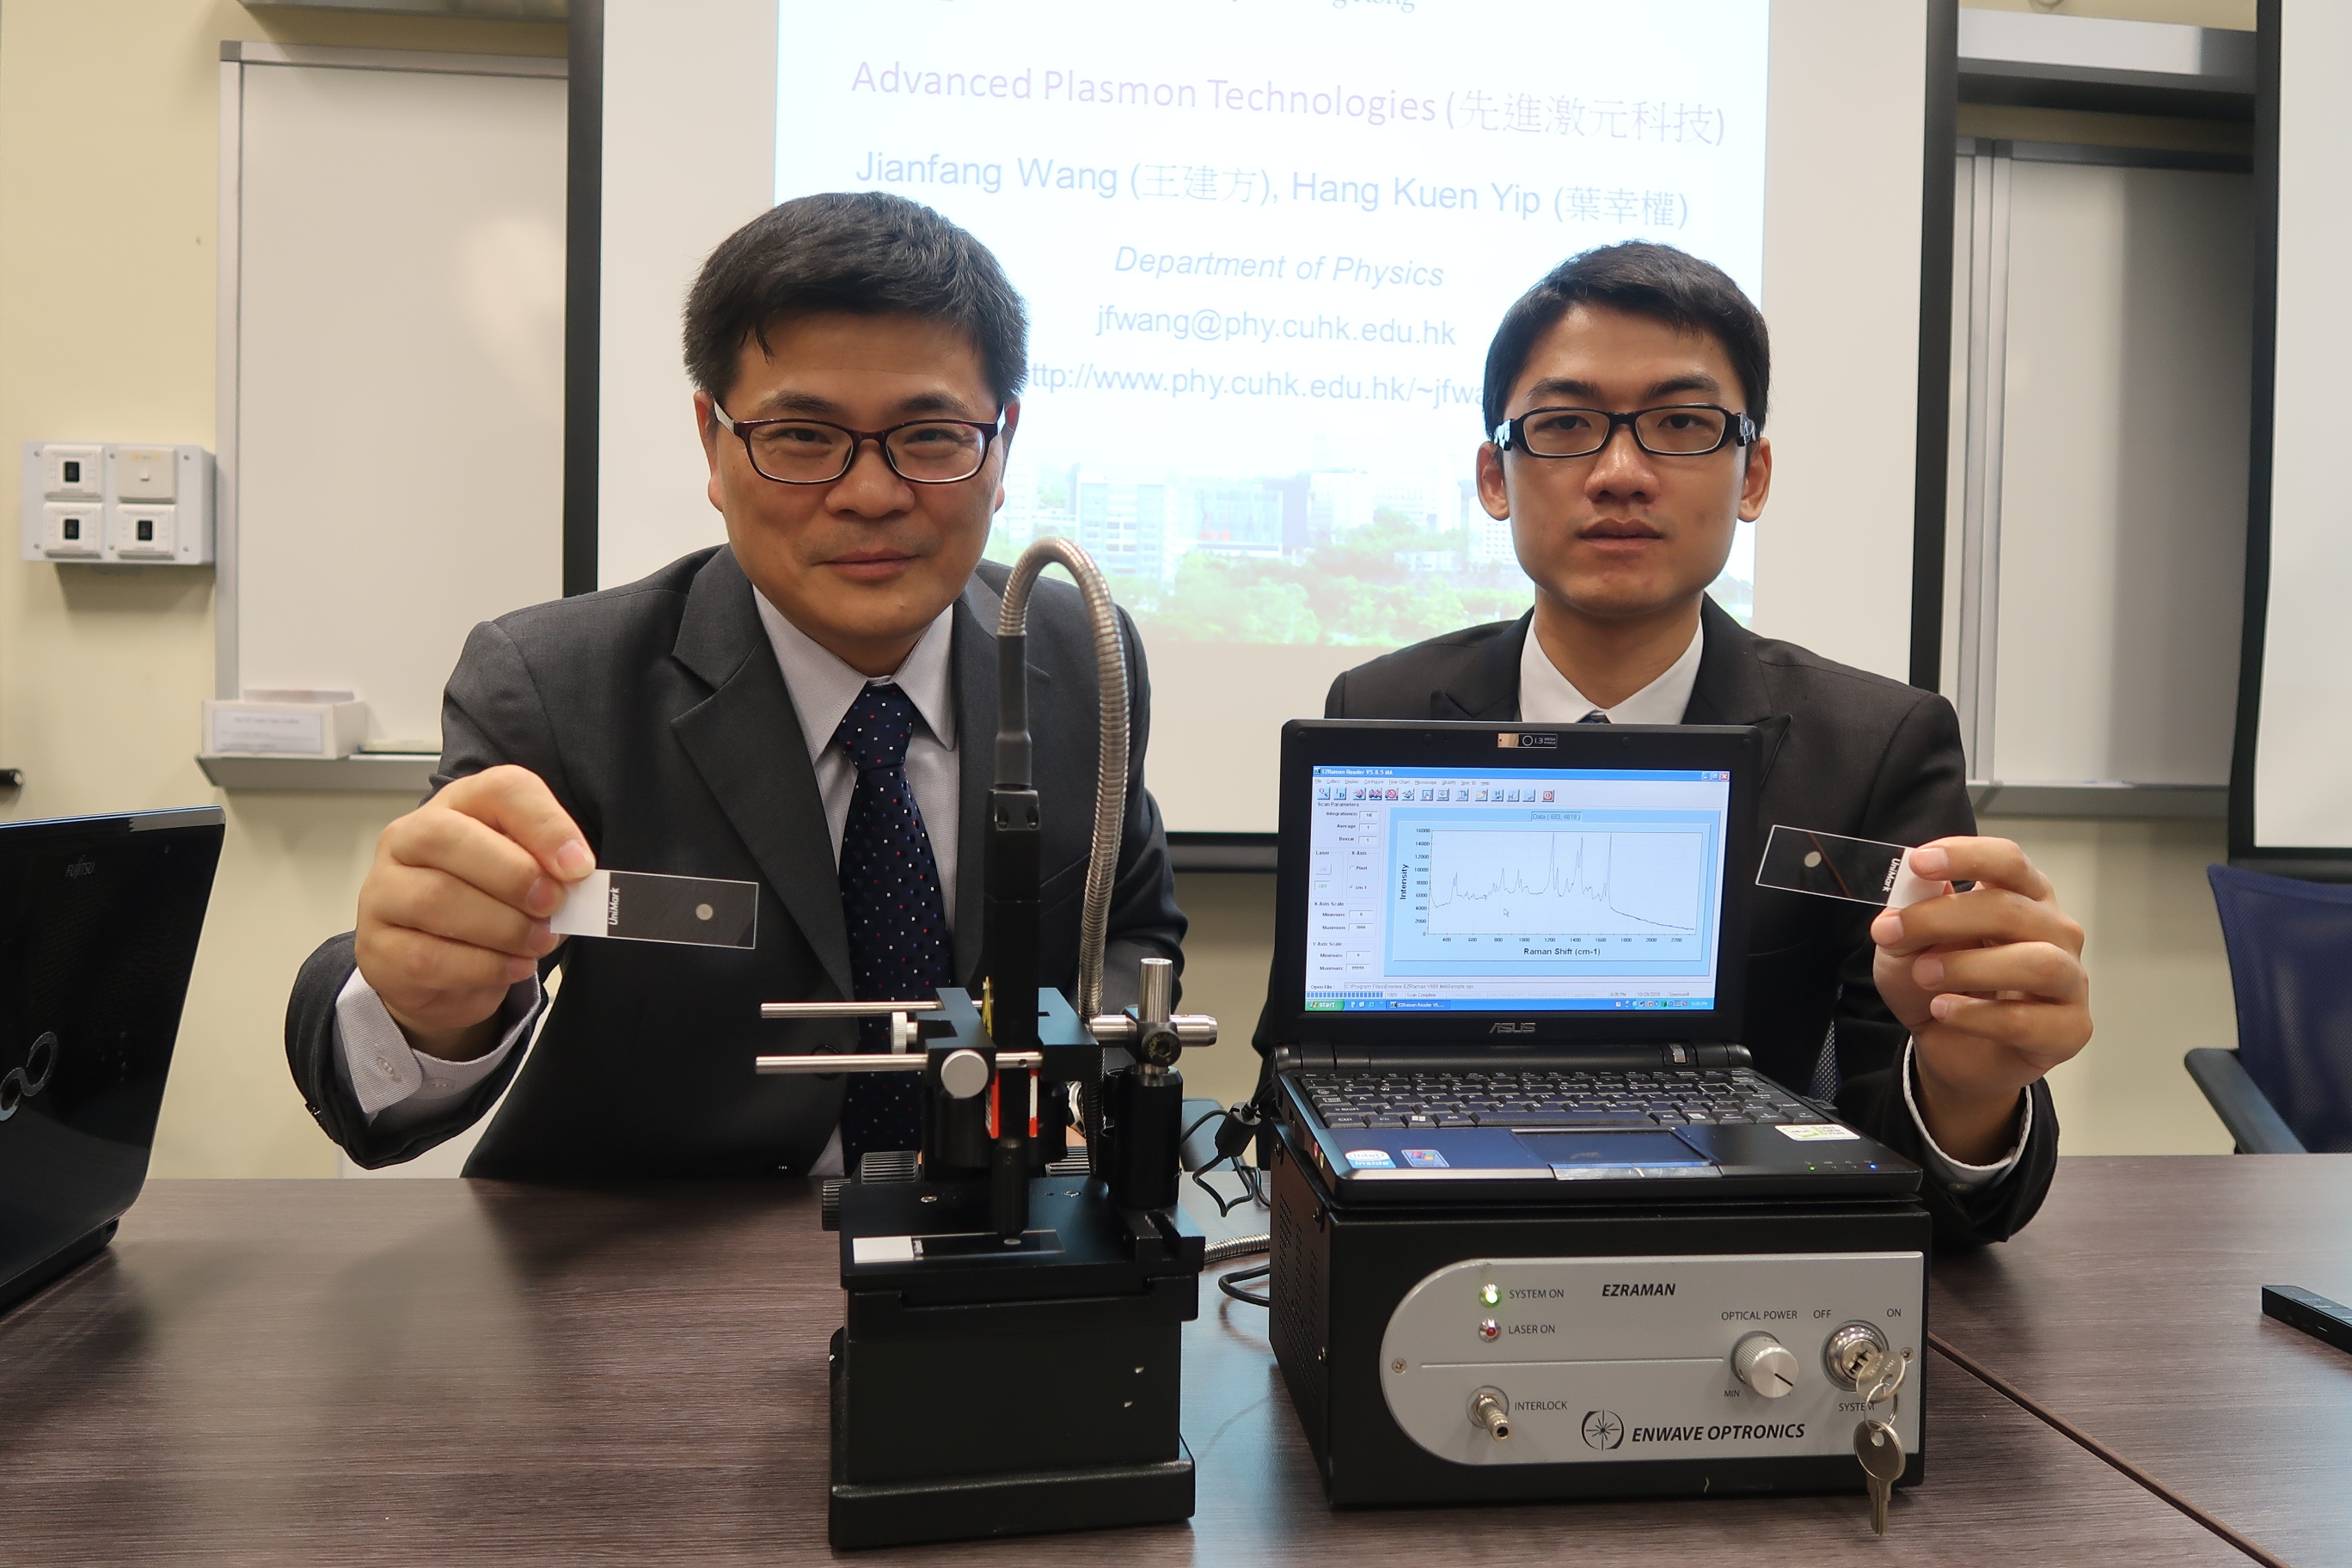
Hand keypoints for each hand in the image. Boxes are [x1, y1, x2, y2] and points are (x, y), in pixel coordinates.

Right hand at [353, 765, 593, 1058]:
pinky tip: (514, 966)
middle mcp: (408, 838)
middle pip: (447, 837)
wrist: (438, 969)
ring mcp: (383, 891)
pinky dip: (483, 965)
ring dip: (503, 926)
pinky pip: (428, 955)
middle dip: (512, 874)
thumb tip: (575, 880)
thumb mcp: (528, 877)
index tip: (579, 866)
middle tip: (553, 904)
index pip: (500, 789)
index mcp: (459, 805)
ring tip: (539, 941)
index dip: (544, 823)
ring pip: (436, 898)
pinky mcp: (378, 946)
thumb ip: (549, 870)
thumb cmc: (492, 906)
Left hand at [1869, 838, 2089, 1163]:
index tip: (1919, 863)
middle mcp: (2055, 931)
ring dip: (1970, 966)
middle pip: (2013, 910)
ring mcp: (2070, 980)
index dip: (1966, 857)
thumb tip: (1916, 883)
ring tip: (1924, 974)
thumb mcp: (1908, 943)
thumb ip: (1912, 911)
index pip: (2008, 861)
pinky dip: (1978, 1016)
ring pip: (2038, 962)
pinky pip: (2030, 1020)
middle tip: (1892, 933)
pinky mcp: (2069, 1030)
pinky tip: (1943, 1011)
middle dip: (1944, 918)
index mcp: (2021, 896)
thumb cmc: (1939, 983)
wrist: (1950, 1049)